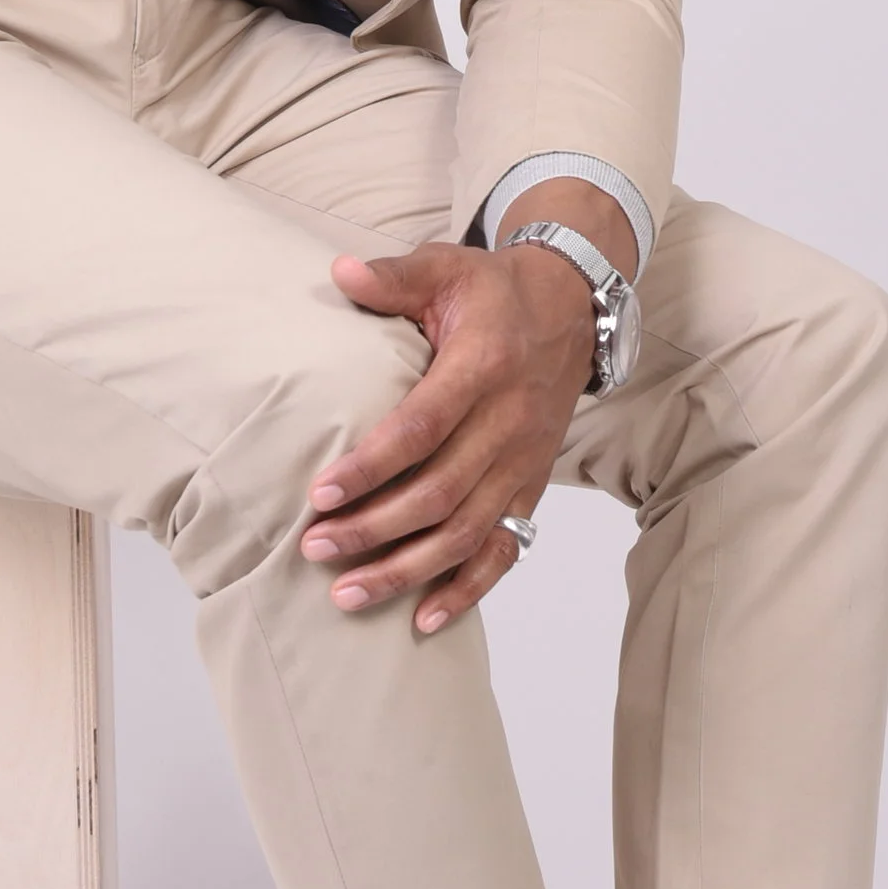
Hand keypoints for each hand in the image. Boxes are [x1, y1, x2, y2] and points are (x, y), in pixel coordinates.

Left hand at [305, 234, 604, 633]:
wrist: (572, 308)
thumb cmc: (496, 291)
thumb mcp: (447, 268)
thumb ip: (393, 277)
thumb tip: (339, 274)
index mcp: (482, 366)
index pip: (421, 428)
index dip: (370, 466)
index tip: (320, 494)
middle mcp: (508, 422)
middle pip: (438, 493)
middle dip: (373, 530)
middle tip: (315, 548)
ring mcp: (523, 462)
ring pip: (466, 533)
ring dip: (407, 571)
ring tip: (348, 593)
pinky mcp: (532, 487)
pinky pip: (504, 550)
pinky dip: (468, 591)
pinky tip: (425, 621)